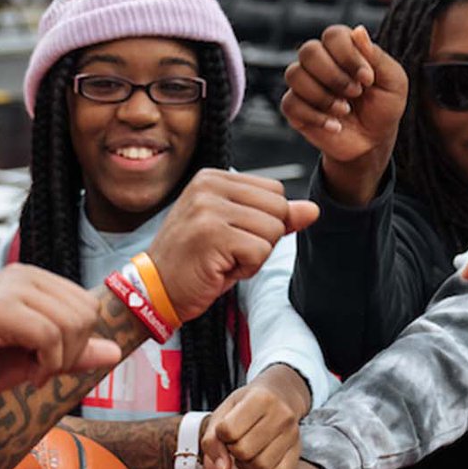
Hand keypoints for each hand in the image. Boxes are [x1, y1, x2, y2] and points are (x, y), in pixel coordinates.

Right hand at [0, 265, 121, 395]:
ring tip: (34, 371)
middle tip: (43, 369)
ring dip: (59, 361)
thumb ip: (76, 352)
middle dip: (73, 352)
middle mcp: (23, 275)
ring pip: (71, 323)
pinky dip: (47, 364)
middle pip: (85, 312)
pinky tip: (29, 376)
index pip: (87, 304)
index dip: (80, 341)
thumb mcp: (39, 358)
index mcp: (35, 279)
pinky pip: (48, 335)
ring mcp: (10, 288)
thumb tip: (116, 351)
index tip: (52, 362)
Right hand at [148, 169, 318, 323]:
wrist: (154, 291)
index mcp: (212, 177)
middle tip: (225, 252)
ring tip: (221, 260)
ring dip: (254, 256)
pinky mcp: (212, 234)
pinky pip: (260, 251)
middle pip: (278, 208)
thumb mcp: (236, 232)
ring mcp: (209, 209)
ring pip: (272, 230)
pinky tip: (218, 269)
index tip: (229, 237)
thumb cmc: (195, 262)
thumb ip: (274, 217)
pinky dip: (246, 269)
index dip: (263, 222)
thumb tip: (313, 210)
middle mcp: (208, 186)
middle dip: (262, 239)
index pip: (274, 191)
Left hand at [200, 367, 307, 468]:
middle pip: (244, 451)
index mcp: (260, 398)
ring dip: (246, 467)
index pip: (228, 430)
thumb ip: (212, 441)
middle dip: (233, 452)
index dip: (221, 435)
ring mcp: (292, 434)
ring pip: (261, 467)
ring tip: (246, 455)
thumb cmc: (247, 405)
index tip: (227, 430)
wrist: (281, 397)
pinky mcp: (298, 452)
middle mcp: (281, 414)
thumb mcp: (224, 412)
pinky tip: (256, 467)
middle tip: (235, 444)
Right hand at [281, 24, 406, 204]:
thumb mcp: (392, 81)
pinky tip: (334, 125)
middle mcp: (320, 62)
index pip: (333, 35)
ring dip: (323, 96)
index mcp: (343, 49)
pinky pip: (290, 103)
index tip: (367, 79)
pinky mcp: (295, 108)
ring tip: (344, 111)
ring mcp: (304, 84)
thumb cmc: (383, 108)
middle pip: (309, 51)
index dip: (348, 55)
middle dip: (334, 76)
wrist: (371, 142)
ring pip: (294, 75)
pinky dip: (315, 117)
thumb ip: (376, 56)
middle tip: (355, 94)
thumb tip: (358, 31)